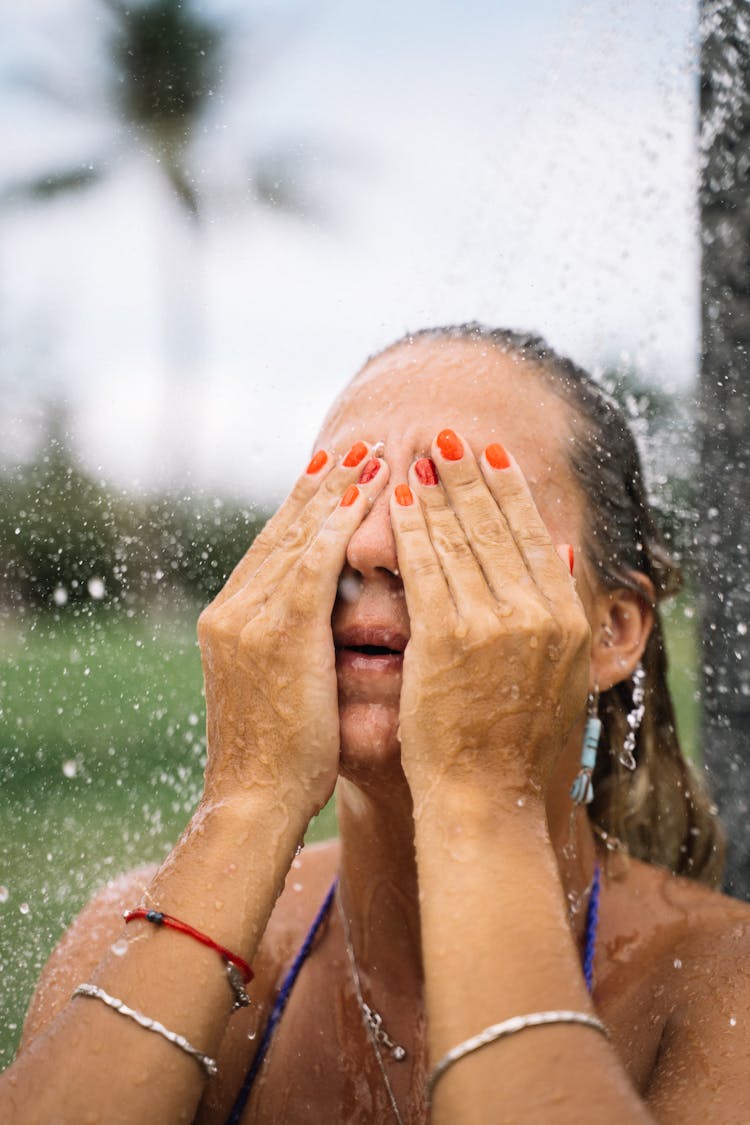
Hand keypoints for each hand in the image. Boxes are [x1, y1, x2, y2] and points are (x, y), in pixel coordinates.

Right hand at [197, 443, 387, 820]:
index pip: (275, 546)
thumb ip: (295, 643)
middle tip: (356, 440)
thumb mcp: (280, 688)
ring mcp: (248, 619)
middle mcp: (233, 608)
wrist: (252, 802)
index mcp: (232, 618)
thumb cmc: (279, 758)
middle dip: (323, 482)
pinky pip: (312, 565)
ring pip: (298, 536)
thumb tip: (327, 621)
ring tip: (371, 451)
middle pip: (283, 528)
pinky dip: (337, 525)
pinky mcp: (276, 635)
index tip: (337, 469)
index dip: (308, 504)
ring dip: (337, 489)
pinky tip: (363, 493)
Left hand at [390, 430, 589, 812]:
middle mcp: (537, 612)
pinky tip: (397, 500)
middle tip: (448, 432)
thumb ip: (562, 611)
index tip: (490, 453)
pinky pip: (427, 568)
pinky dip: (412, 530)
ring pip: (460, 538)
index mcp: (565, 618)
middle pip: (497, 525)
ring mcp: (494, 623)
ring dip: (437, 490)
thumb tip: (568, 554)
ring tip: (418, 452)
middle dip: (469, 473)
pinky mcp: (449, 638)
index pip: (534, 534)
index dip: (509, 489)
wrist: (488, 802)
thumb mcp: (560, 676)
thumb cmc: (518, 746)